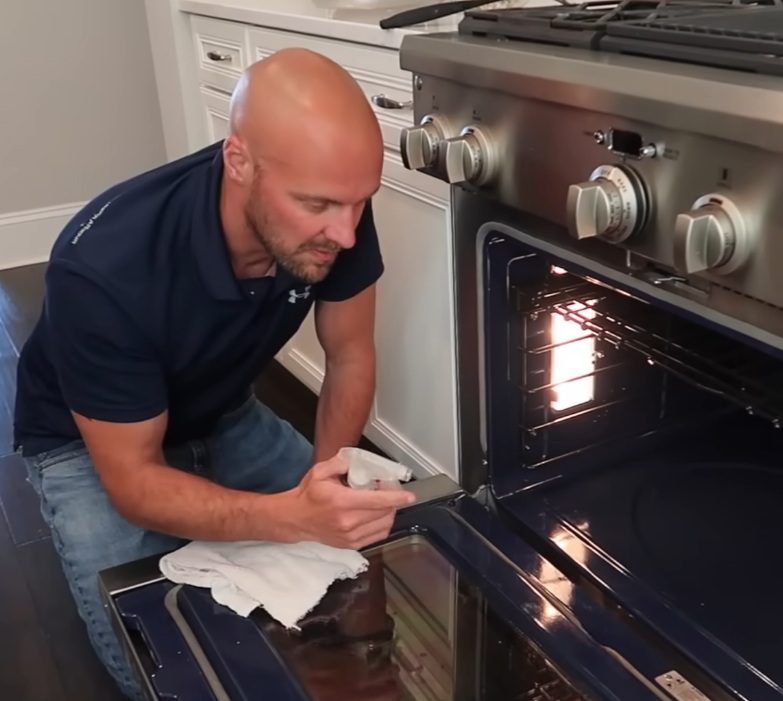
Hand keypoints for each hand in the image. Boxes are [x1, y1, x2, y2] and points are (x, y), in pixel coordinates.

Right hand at [287, 454, 415, 548]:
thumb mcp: (320, 471)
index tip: (410, 495)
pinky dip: (383, 524)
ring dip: (389, 512)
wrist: (296, 519)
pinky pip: (377, 536)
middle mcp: (348, 522)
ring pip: (384, 525)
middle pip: (384, 513)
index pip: (377, 501)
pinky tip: (377, 514)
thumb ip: (341, 462)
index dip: (396, 498)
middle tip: (388, 489)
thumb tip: (358, 460)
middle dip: (392, 500)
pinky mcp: (351, 545)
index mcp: (342, 502)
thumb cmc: (308, 495)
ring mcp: (350, 536)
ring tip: (383, 502)